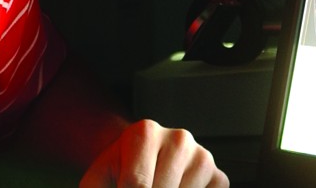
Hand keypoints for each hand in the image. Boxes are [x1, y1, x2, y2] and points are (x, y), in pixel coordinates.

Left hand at [79, 119, 228, 187]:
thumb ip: (100, 187)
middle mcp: (179, 139)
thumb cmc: (115, 173)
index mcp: (145, 132)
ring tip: (155, 185)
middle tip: (141, 186)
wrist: (135, 160)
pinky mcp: (217, 176)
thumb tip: (132, 187)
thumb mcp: (98, 180)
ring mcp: (202, 157)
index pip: (137, 184)